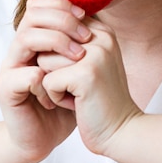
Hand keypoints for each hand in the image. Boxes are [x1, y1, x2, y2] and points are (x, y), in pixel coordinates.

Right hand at [0, 0, 91, 161]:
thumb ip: (81, 42)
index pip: (39, 5)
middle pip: (32, 15)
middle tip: (87, 37)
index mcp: (34, 40)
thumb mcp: (80, 68)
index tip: (86, 17)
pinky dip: (47, 81)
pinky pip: (24, 75)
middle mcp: (18, 50)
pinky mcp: (6, 90)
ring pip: (26, 38)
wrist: (48, 138)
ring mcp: (10, 68)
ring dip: (57, 44)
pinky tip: (59, 95)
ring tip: (79, 59)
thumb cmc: (66, 102)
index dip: (62, 5)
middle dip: (63, 21)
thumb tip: (96, 14)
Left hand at [40, 18, 142, 156]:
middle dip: (54, 71)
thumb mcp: (91, 64)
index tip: (78, 76)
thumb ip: (72, 44)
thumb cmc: (101, 102)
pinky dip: (56, 98)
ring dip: (54, 84)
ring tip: (79, 95)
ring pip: (44, 60)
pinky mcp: (85, 75)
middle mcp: (101, 38)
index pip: (56, 29)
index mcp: (102, 32)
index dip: (56, 57)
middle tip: (79, 88)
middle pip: (48, 45)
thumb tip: (40, 29)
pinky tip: (78, 104)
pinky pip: (47, 81)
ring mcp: (95, 55)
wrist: (122, 133)